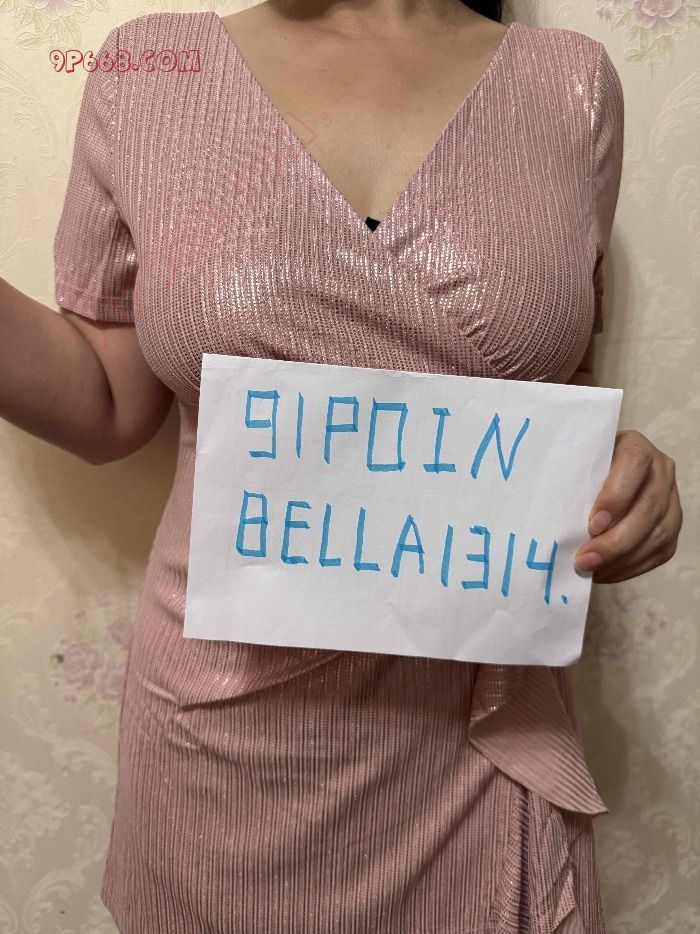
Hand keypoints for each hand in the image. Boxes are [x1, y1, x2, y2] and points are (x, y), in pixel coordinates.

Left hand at [574, 429, 682, 582]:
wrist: (600, 471)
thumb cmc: (580, 466)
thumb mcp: (575, 462)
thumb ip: (571, 478)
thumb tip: (550, 515)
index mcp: (635, 447)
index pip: (633, 466)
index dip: (615, 497)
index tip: (592, 525)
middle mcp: (660, 470)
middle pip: (647, 508)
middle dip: (615, 541)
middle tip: (585, 560)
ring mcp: (671, 498)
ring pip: (658, 534)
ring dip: (623, 558)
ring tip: (592, 571)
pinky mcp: (672, 525)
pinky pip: (660, 551)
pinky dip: (632, 567)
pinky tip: (606, 573)